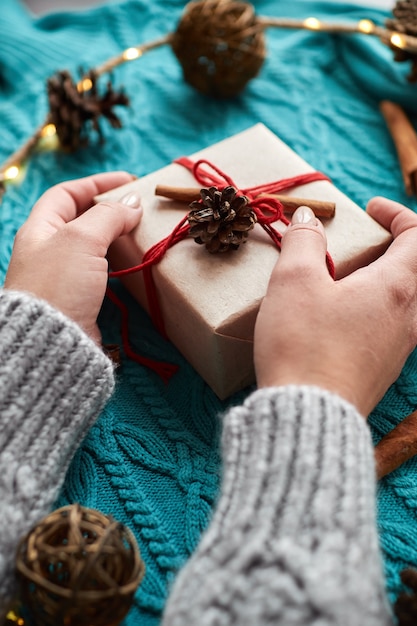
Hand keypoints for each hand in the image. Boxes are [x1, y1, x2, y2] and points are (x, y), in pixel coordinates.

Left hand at [4, 172, 141, 342]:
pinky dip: (117, 262)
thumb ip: (108, 216)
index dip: (96, 183)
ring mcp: (63, 276)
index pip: (67, 193)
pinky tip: (132, 263)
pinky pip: (100, 270)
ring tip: (140, 232)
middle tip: (139, 208)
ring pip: (93, 245)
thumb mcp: (81, 239)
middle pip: (81, 218)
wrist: (50, 341)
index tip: (127, 180)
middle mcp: (48, 250)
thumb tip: (132, 203)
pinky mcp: (78, 298)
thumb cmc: (58, 285)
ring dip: (116, 236)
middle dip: (110, 209)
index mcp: (40, 229)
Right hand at [254, 198, 416, 416]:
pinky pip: (390, 328)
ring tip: (346, 280)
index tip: (370, 209)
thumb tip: (309, 219)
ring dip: (383, 280)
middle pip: (415, 271)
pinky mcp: (381, 370)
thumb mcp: (294, 282)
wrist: (308, 416)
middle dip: (394, 247)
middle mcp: (406, 318)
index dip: (396, 214)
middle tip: (362, 243)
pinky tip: (340, 320)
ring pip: (404, 302)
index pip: (416, 237)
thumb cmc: (303, 346)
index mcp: (394, 289)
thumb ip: (303, 243)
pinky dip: (374, 310)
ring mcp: (398, 348)